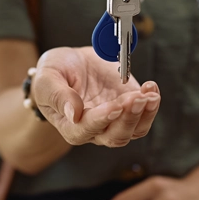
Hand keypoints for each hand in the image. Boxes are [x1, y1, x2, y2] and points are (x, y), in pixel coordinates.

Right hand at [32, 46, 160, 146]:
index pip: (87, 130)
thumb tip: (73, 114)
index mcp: (70, 127)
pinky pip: (145, 115)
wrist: (72, 63)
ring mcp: (115, 120)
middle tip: (136, 98)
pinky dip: (151, 105)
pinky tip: (151, 88)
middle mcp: (95, 130)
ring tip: (150, 94)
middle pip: (116, 136)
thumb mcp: (47, 79)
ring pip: (135, 130)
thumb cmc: (55, 73)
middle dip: (128, 118)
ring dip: (145, 113)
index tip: (114, 106)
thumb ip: (58, 96)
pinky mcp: (129, 108)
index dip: (102, 119)